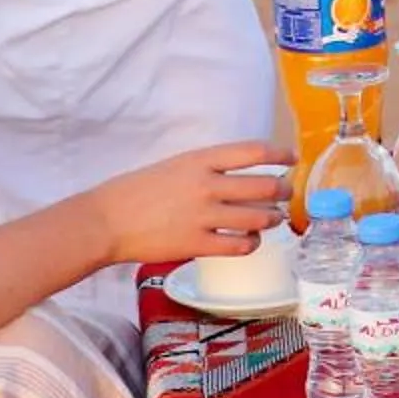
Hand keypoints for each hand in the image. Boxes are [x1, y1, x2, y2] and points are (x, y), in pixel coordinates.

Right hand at [87, 142, 291, 265]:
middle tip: (286, 194)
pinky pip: (240, 245)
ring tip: (273, 219)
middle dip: (283, 191)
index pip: (253, 152)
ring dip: (273, 219)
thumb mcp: (174, 166)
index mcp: (200, 160)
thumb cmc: (137, 191)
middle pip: (264, 186)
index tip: (292, 159)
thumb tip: (238, 174)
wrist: (107, 220)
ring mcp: (203, 216)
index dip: (279, 155)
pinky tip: (249, 241)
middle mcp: (206, 185)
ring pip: (258, 218)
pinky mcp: (198, 244)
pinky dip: (252, 243)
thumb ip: (206, 168)